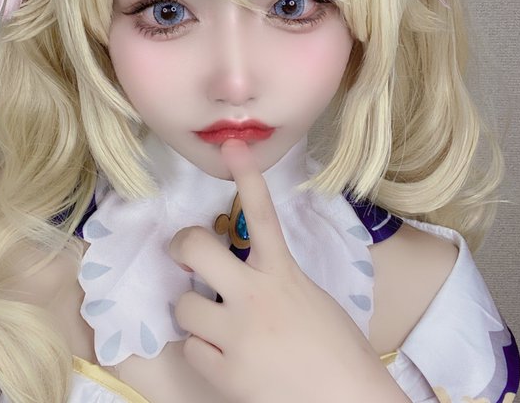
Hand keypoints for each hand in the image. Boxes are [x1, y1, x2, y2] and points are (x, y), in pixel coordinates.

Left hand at [169, 140, 409, 402]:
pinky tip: (225, 358)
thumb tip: (243, 274)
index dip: (246, 176)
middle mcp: (256, 296)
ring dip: (195, 312)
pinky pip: (192, 349)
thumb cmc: (337, 350)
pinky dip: (204, 352)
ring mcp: (238, 334)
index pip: (262, 214)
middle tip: (183, 251)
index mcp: (284, 274)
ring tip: (216, 324)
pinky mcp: (226, 373)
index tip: (232, 147)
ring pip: (184, 305)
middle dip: (182, 244)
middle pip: (197, 249)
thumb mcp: (309, 298)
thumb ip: (275, 279)